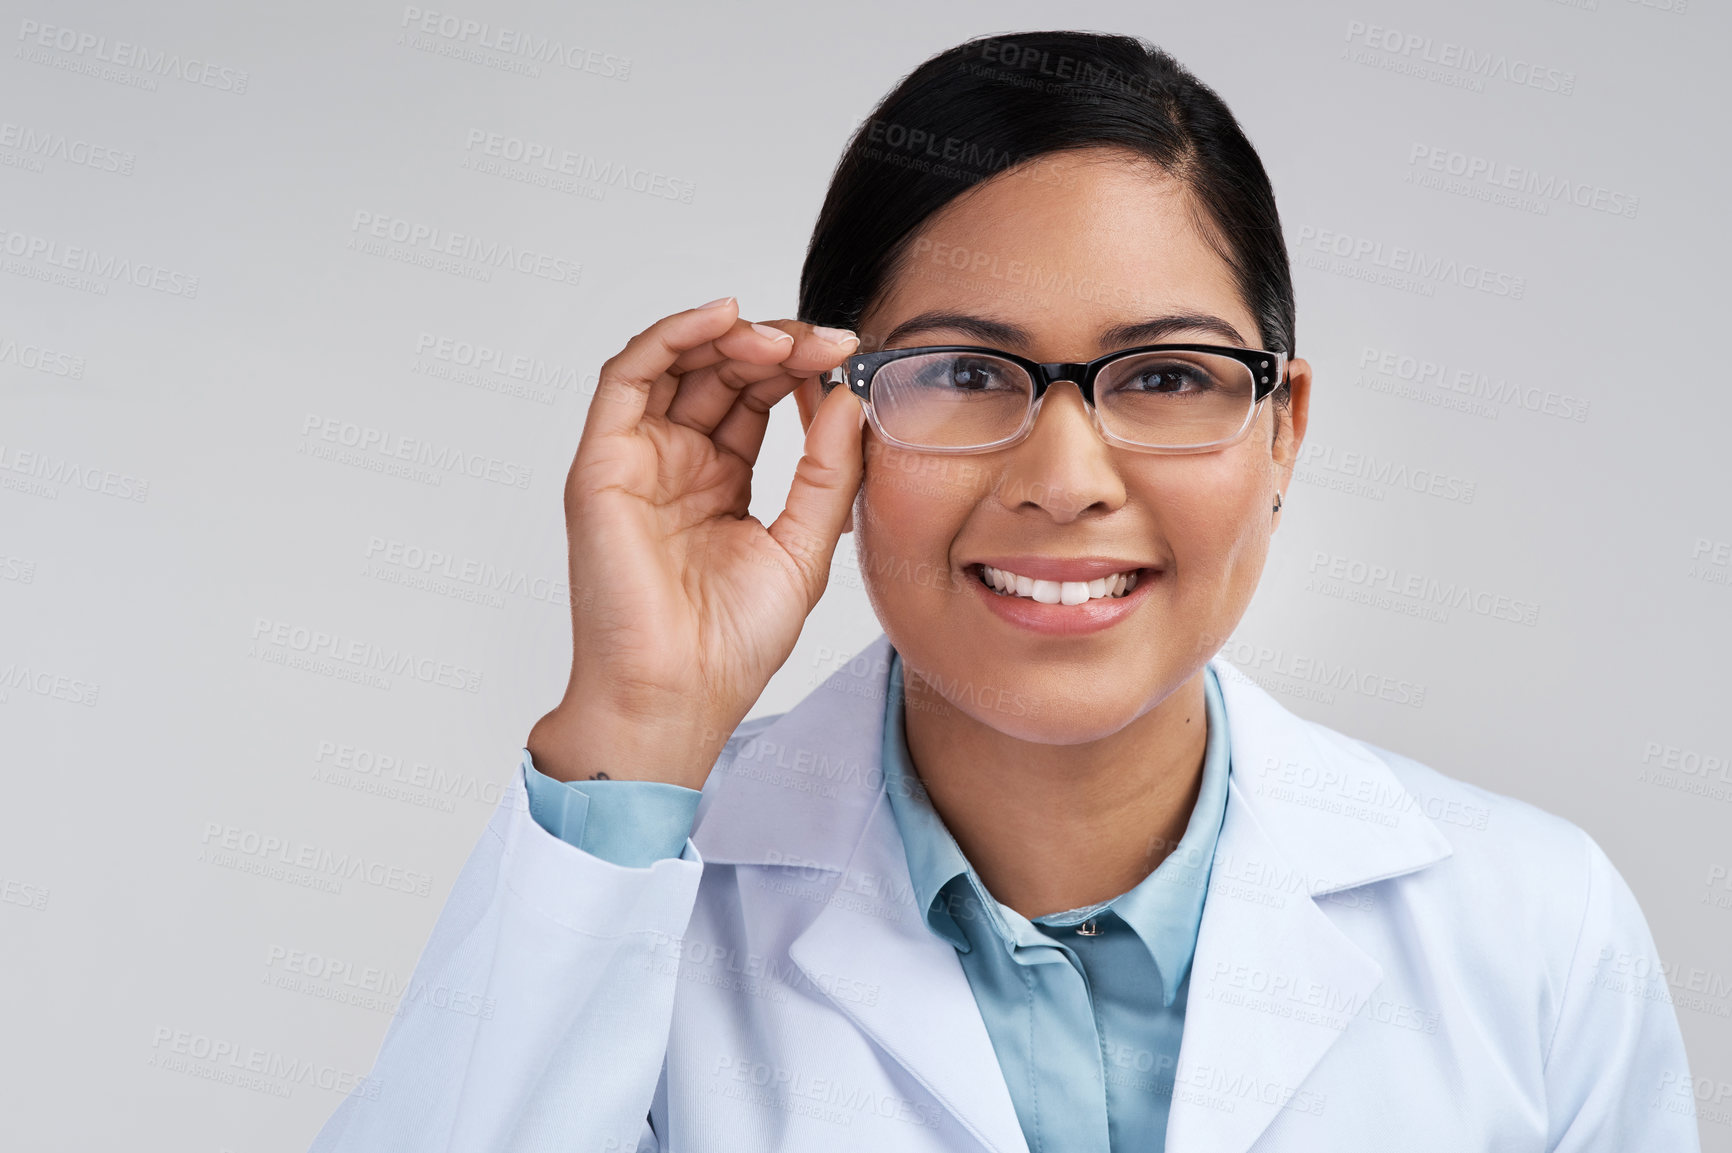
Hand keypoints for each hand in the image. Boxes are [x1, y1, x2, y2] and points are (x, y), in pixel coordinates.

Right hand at [526, 298, 864, 788]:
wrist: (678, 696)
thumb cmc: (730, 646)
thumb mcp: (806, 547)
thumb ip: (828, 470)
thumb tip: (848, 396)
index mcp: (720, 482)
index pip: (758, 398)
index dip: (802, 368)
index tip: (850, 354)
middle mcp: (675, 463)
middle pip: (721, 372)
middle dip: (776, 346)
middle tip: (825, 343)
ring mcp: (637, 460)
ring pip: (677, 363)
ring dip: (730, 336)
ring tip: (783, 339)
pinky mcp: (603, 463)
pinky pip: (628, 377)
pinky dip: (671, 336)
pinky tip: (723, 319)